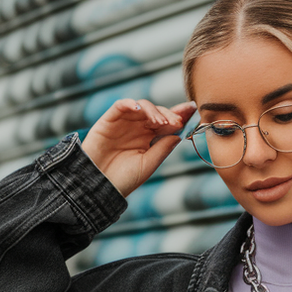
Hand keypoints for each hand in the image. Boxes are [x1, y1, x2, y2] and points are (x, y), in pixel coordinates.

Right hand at [81, 98, 197, 196]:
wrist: (98, 186)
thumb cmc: (123, 180)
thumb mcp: (148, 165)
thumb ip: (162, 149)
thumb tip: (179, 134)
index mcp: (149, 139)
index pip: (167, 123)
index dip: (180, 115)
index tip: (193, 109)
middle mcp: (138, 128)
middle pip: (157, 112)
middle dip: (169, 113)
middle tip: (177, 121)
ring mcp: (124, 123)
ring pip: (141, 107)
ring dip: (152, 111)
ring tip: (159, 122)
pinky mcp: (109, 121)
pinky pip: (120, 106)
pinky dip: (130, 104)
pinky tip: (139, 110)